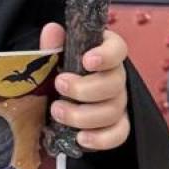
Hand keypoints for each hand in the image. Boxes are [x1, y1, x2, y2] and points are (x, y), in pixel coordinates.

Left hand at [39, 22, 130, 150]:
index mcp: (103, 53)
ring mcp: (118, 103)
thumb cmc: (55, 74)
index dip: (106, 55)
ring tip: (57, 111)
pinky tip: (80, 138)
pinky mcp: (116, 126)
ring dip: (84, 115)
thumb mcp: (50, 59)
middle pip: (115, 83)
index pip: (118, 49)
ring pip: (114, 110)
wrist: (50, 102)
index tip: (87, 61)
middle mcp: (115, 77)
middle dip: (85, 88)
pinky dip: (100, 138)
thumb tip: (52, 30)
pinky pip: (119, 134)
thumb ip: (52, 46)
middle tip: (59, 85)